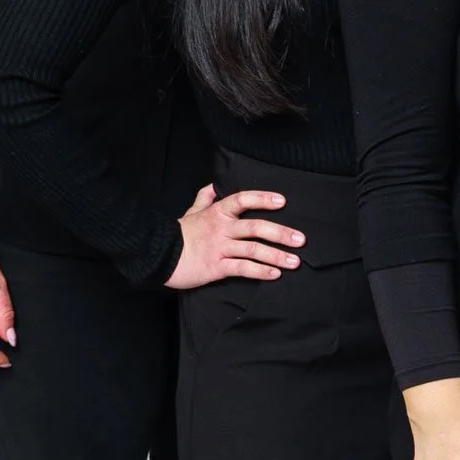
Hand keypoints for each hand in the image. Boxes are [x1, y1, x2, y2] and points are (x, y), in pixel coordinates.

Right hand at [168, 184, 304, 289]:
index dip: (262, 198)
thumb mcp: (191, 211)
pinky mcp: (216, 267)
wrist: (158, 255)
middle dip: (281, 233)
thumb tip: (214, 184)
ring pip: (253, 249)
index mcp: (217, 212)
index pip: (242, 200)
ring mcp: (220, 248)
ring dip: (276, 255)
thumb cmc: (179, 233)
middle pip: (256, 227)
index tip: (282, 201)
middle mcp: (222, 229)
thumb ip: (205, 197)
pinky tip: (275, 274)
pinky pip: (242, 268)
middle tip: (301, 240)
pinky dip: (260, 271)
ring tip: (295, 262)